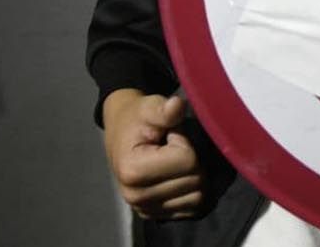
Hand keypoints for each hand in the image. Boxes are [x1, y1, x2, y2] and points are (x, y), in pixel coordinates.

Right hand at [102, 89, 204, 219]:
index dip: (185, 142)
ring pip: (198, 197)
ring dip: (194, 176)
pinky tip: (177, 177)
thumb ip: (164, 109)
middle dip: (192, 159)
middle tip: (173, 148)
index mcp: (133, 170)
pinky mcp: (155, 215)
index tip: (169, 136)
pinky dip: (191, 192)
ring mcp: (146, 209)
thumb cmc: (138, 119)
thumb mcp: (149, 108)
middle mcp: (136, 197)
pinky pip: (192, 208)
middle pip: (196, 180)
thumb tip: (177, 104)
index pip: (189, 160)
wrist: (121, 135)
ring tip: (174, 162)